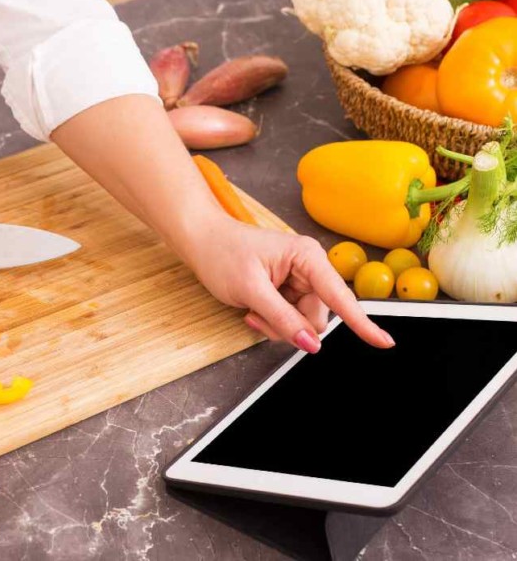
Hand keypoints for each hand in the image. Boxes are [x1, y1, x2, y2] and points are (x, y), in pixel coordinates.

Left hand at [190, 218, 394, 352]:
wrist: (201, 240)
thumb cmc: (222, 253)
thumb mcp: (251, 290)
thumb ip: (283, 318)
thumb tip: (311, 343)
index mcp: (307, 257)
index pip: (340, 296)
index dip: (361, 322)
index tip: (383, 342)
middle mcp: (310, 268)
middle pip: (317, 318)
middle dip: (289, 326)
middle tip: (256, 315)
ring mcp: (300, 281)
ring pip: (303, 324)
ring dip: (276, 326)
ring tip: (251, 309)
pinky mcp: (289, 291)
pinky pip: (291, 321)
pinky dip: (271, 322)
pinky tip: (252, 309)